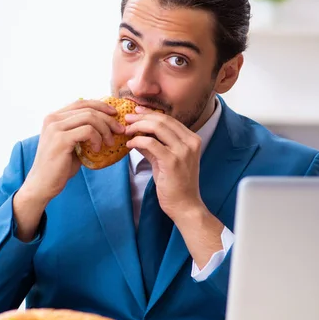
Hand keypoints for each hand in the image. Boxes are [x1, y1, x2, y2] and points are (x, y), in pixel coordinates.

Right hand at [23, 99, 124, 203]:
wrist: (43, 184)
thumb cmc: (59, 167)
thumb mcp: (71, 144)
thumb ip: (82, 132)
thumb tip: (106, 125)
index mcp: (54, 117)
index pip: (81, 103)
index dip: (100, 105)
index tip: (114, 114)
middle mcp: (52, 119)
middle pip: (88, 109)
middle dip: (108, 119)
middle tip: (120, 130)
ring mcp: (55, 128)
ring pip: (90, 118)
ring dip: (105, 130)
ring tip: (109, 142)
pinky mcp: (61, 139)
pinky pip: (88, 131)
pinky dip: (97, 139)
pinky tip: (97, 149)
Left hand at [124, 106, 204, 220]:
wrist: (185, 205)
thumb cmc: (176, 185)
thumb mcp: (166, 160)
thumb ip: (155, 146)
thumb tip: (137, 136)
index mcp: (192, 139)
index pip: (169, 119)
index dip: (150, 114)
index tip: (136, 113)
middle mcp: (190, 142)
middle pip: (162, 120)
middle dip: (141, 117)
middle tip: (126, 119)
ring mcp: (183, 151)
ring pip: (157, 128)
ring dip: (138, 127)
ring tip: (126, 130)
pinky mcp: (172, 161)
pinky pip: (151, 143)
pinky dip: (137, 141)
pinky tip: (130, 144)